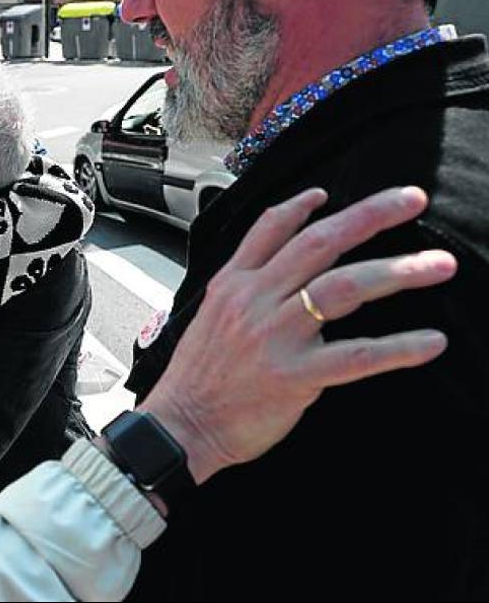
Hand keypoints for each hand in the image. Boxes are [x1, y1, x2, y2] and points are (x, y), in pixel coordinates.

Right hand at [140, 186, 454, 484]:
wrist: (179, 426)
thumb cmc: (198, 379)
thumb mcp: (210, 318)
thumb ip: (244, 292)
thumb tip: (279, 275)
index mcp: (232, 284)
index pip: (270, 228)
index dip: (304, 206)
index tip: (332, 193)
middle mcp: (254, 300)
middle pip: (320, 243)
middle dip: (372, 215)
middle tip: (413, 200)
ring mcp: (275, 336)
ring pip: (344, 288)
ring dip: (398, 272)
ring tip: (440, 265)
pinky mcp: (294, 376)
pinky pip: (356, 356)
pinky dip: (398, 348)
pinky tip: (432, 342)